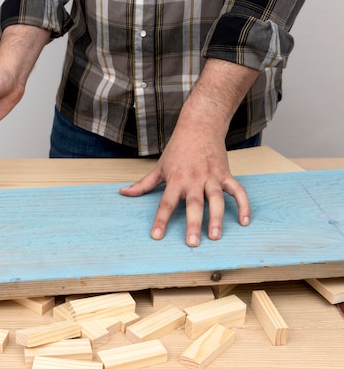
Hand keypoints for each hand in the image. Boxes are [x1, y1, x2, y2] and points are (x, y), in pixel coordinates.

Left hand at [118, 58, 256, 245]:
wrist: (200, 126)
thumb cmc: (178, 149)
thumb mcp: (159, 167)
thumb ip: (143, 184)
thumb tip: (124, 193)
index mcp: (175, 179)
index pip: (165, 203)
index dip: (161, 220)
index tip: (157, 236)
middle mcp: (193, 180)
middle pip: (193, 204)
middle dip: (193, 224)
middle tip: (192, 243)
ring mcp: (211, 177)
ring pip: (216, 199)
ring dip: (217, 218)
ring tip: (215, 236)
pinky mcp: (226, 174)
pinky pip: (237, 191)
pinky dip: (243, 205)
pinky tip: (244, 221)